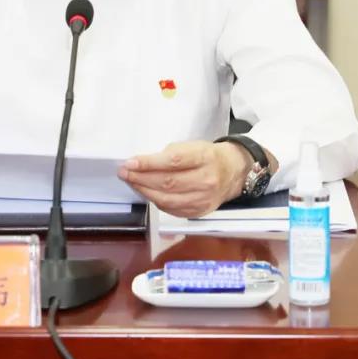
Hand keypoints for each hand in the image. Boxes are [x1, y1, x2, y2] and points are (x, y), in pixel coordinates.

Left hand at [118, 140, 250, 218]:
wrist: (233, 172)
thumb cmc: (209, 156)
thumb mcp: (194, 146)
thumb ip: (171, 154)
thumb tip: (143, 164)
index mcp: (205, 158)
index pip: (173, 161)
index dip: (149, 163)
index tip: (130, 162)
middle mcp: (206, 180)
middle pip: (168, 182)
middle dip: (141, 177)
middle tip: (124, 172)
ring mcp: (204, 199)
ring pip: (167, 199)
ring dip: (145, 191)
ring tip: (131, 182)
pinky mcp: (199, 212)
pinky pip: (172, 210)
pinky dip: (156, 201)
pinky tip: (146, 192)